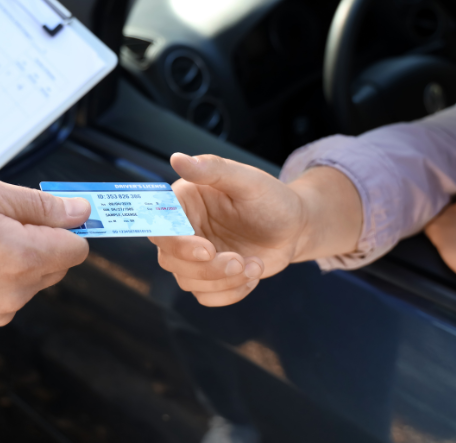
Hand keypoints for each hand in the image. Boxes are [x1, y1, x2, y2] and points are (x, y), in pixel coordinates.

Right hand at [0, 174, 90, 328]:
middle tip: (5, 216)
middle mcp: (13, 292)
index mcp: (21, 257)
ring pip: (33, 279)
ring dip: (21, 257)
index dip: (69, 224)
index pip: (78, 247)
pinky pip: (9, 293)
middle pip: (58, 265)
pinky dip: (0, 275)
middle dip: (43, 239)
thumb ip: (39, 205)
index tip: (55, 210)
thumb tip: (78, 211)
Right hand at [152, 154, 308, 306]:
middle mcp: (184, 228)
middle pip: (170, 258)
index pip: (160, 225)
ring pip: (187, 280)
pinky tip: (251, 275)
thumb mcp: (247, 180)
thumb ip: (213, 169)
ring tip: (254, 265)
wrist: (295, 227)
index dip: (177, 242)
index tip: (207, 250)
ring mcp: (194, 255)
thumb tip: (178, 158)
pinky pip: (205, 296)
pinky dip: (229, 293)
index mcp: (184, 201)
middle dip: (206, 268)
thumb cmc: (271, 199)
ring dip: (222, 281)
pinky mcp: (208, 276)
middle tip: (239, 261)